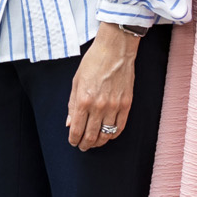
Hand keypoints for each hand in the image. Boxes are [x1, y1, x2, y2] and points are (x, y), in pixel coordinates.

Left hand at [66, 23, 139, 151]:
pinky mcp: (127, 104)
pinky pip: (120, 127)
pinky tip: (108, 136)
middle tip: (82, 147)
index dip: (74, 139)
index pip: (77, 129)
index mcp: (84, 100)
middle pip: (91, 135)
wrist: (115, 50)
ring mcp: (114, 106)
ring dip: (99, 142)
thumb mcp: (76, 82)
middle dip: (85, 144)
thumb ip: (72, 104)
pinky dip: (113, 135)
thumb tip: (70, 123)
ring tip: (94, 143)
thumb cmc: (93, 62)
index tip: (73, 142)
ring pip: (106, 134)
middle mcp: (99, 106)